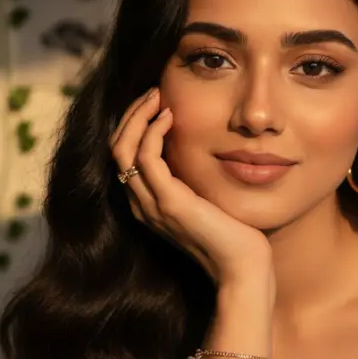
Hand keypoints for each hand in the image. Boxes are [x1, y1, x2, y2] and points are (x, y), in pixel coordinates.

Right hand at [110, 88, 274, 290]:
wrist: (242, 267)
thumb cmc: (232, 233)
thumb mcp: (205, 197)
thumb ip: (191, 177)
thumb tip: (194, 144)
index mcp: (147, 202)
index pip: (123, 155)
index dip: (133, 124)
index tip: (154, 101)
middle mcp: (141, 203)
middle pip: (115, 148)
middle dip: (131, 114)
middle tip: (153, 91)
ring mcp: (151, 204)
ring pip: (122, 149)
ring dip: (137, 116)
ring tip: (157, 96)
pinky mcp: (169, 203)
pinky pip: (146, 158)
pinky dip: (153, 131)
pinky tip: (170, 117)